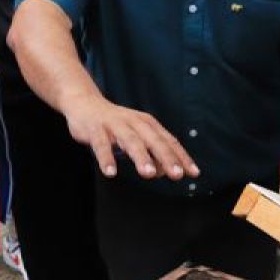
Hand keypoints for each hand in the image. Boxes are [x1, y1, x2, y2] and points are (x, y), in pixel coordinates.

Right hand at [63, 94, 199, 180]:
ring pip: (130, 141)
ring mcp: (115, 125)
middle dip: (166, 158)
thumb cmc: (116, 125)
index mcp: (148, 124)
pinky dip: (106, 158)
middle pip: (154, 141)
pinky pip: (101, 145)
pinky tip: (110, 172)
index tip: (194, 173)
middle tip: (177, 175)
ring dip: (140, 157)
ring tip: (147, 174)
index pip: (169, 142)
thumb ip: (151, 153)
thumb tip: (162, 172)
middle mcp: (134, 123)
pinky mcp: (95, 129)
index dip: (181, 157)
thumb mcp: (136, 136)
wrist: (85, 104)